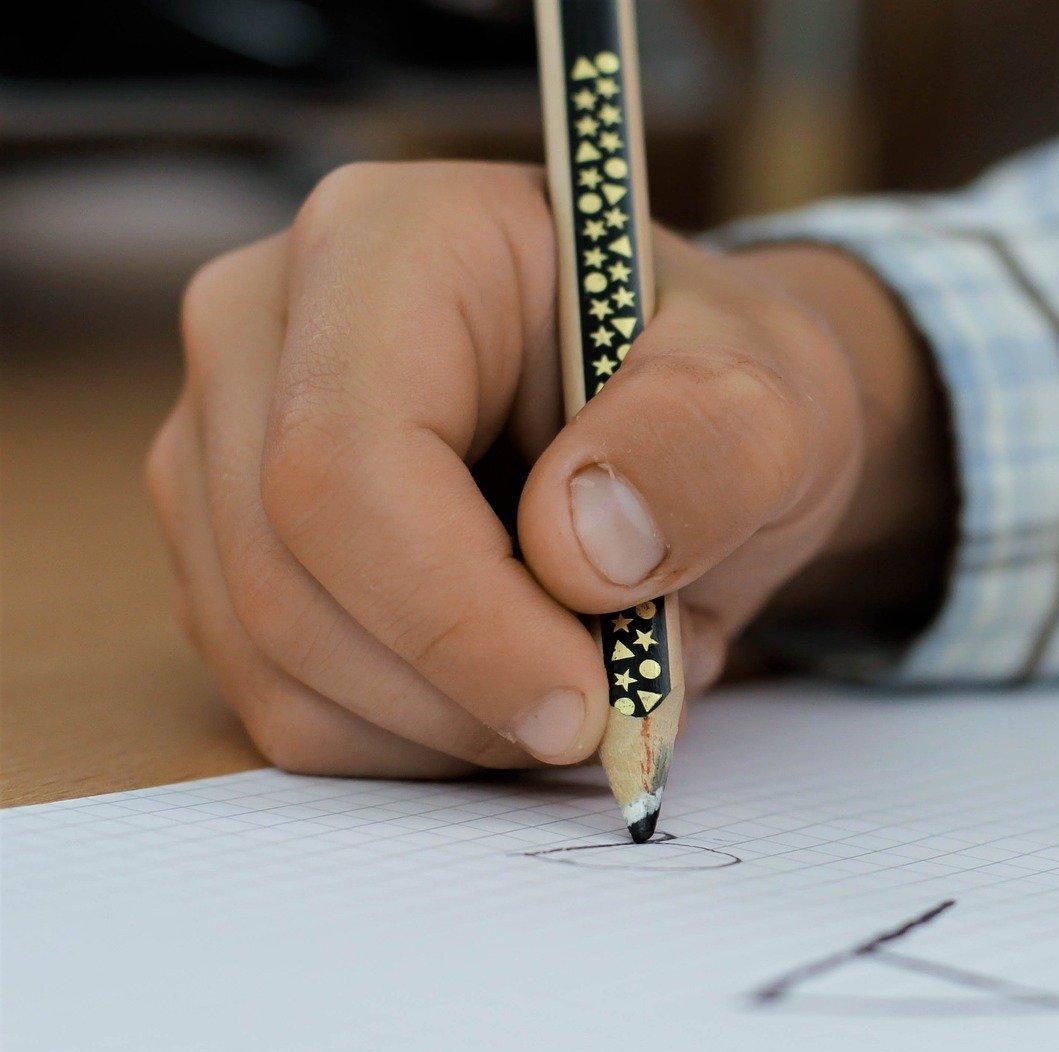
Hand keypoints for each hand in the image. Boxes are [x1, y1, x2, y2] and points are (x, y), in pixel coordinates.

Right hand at [148, 162, 947, 777]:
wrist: (693, 430)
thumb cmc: (721, 394)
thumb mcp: (777, 399)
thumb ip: (706, 451)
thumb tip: (581, 550)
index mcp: (388, 243)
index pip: (346, 460)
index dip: (456, 617)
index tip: (586, 703)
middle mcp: (265, 332)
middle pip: (291, 579)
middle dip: (467, 689)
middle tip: (617, 704)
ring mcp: (222, 450)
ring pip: (278, 667)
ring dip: (454, 727)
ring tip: (592, 672)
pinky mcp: (228, 560)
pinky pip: (288, 710)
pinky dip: (422, 741)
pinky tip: (520, 681)